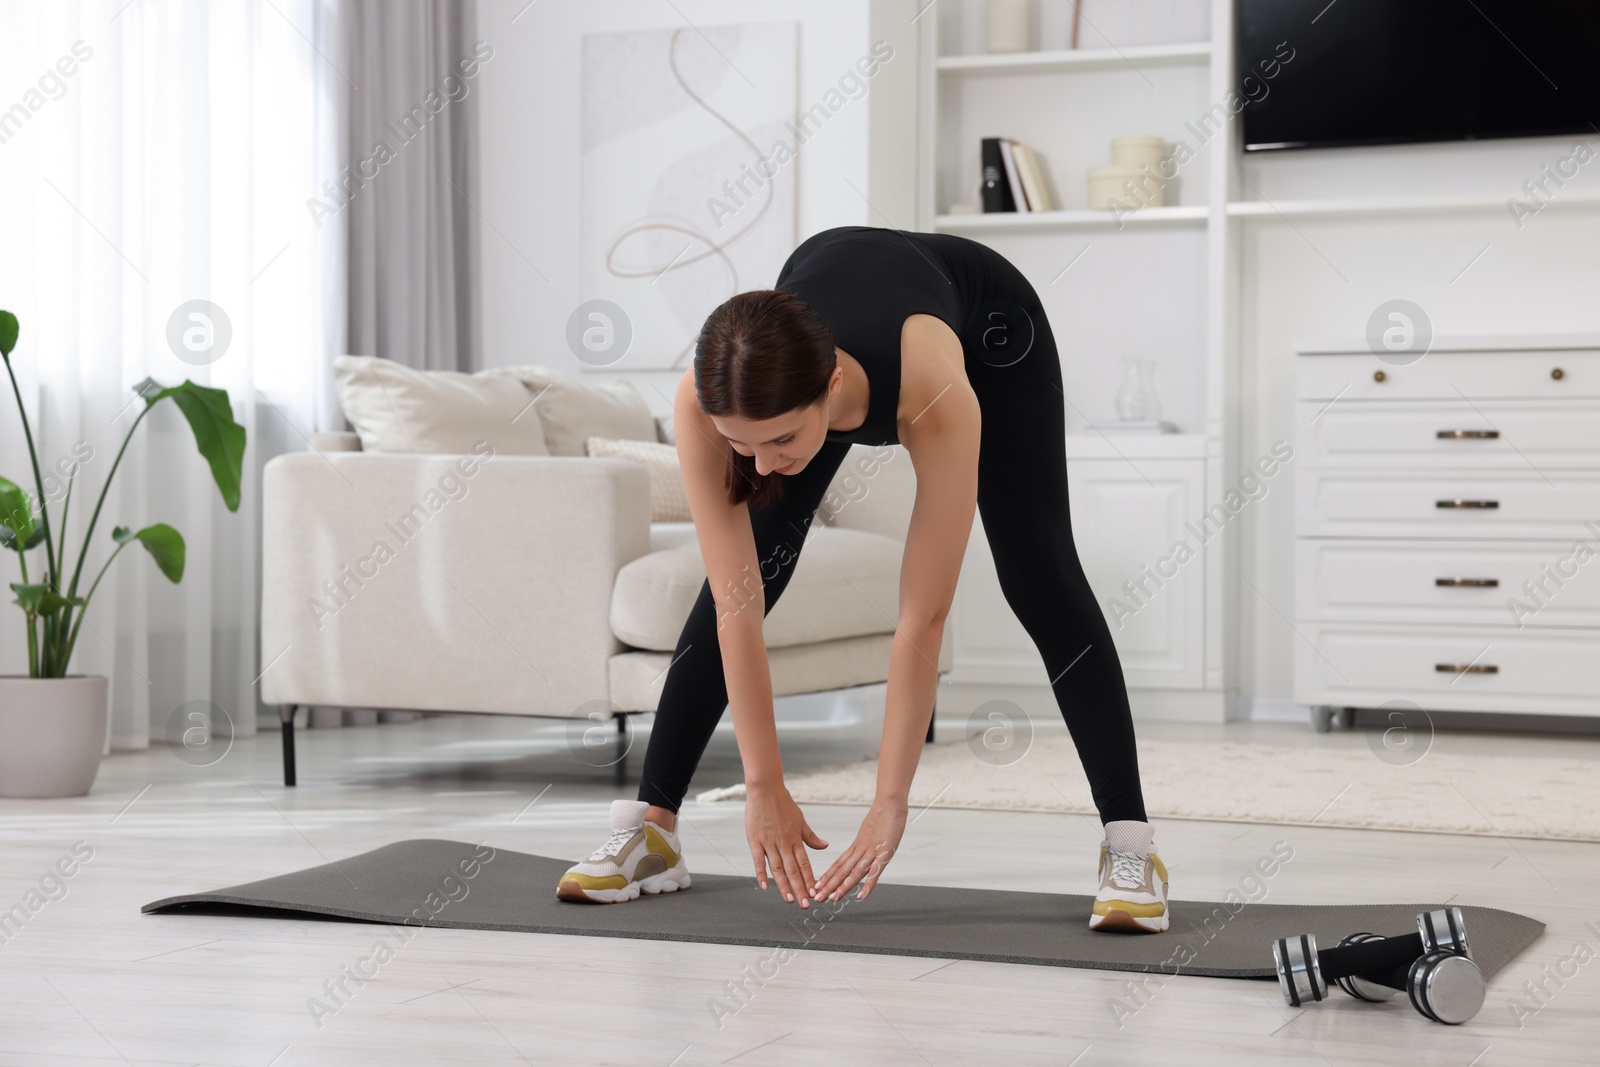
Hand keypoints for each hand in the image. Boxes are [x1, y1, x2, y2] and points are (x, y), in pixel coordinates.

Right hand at [744, 782, 828, 907]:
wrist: (765, 788)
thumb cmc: (783, 803)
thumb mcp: (800, 820)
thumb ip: (811, 837)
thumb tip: (826, 846)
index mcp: (796, 839)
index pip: (805, 864)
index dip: (810, 880)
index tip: (815, 894)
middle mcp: (784, 843)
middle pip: (793, 870)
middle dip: (800, 889)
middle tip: (805, 905)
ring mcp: (769, 842)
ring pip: (777, 868)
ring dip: (784, 885)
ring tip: (789, 900)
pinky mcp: (755, 840)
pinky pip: (758, 860)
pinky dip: (761, 874)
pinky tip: (764, 887)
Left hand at [811, 798, 906, 902]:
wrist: (890, 802)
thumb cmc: (883, 814)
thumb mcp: (869, 830)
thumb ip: (865, 842)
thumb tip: (861, 849)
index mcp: (857, 845)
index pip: (839, 863)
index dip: (828, 876)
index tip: (818, 885)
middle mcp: (861, 850)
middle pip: (842, 870)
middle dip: (829, 885)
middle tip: (818, 897)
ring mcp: (872, 852)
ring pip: (854, 872)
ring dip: (843, 887)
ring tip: (833, 898)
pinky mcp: (884, 853)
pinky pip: (875, 872)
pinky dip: (867, 885)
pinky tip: (861, 896)